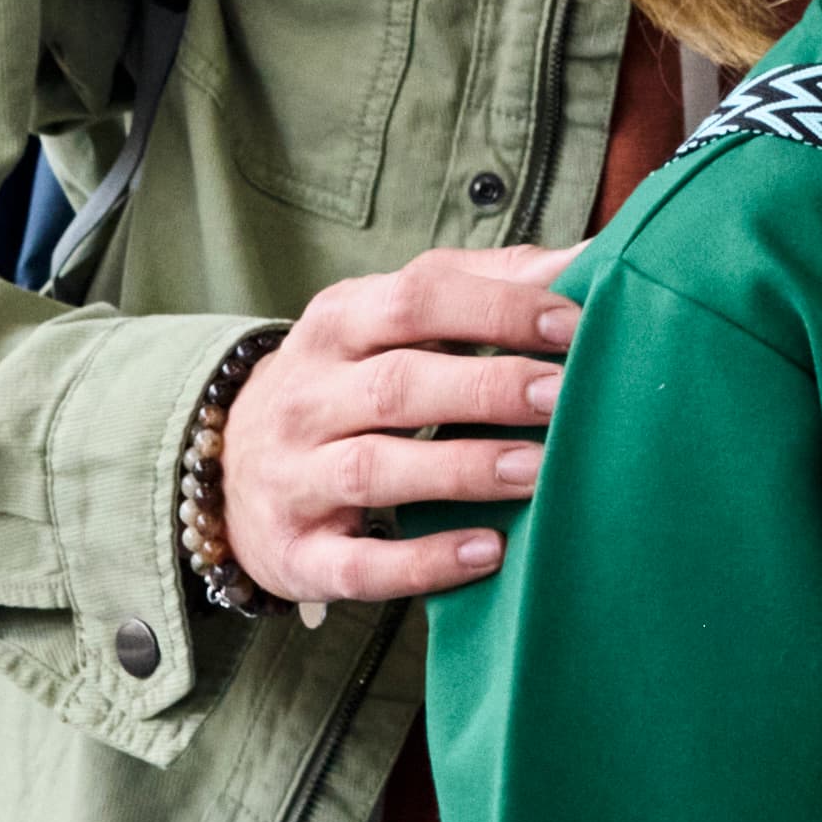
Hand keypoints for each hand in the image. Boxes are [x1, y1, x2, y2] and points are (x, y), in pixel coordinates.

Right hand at [217, 248, 570, 606]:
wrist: (231, 467)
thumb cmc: (347, 381)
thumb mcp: (390, 320)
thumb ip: (484, 286)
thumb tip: (590, 257)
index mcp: (337, 323)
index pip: (416, 299)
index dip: (497, 309)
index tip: (573, 325)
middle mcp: (306, 396)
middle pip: (398, 384)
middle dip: (487, 387)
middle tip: (564, 397)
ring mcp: (294, 477)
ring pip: (374, 469)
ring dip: (462, 469)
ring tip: (540, 470)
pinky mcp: (297, 554)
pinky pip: (359, 564)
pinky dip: (423, 562)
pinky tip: (487, 552)